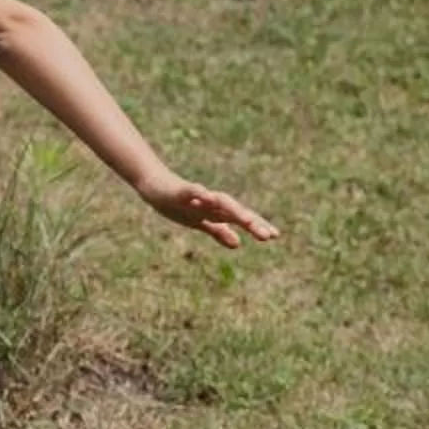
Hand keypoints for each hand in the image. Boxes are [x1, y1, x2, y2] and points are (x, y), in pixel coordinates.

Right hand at [137, 171, 277, 248]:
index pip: (240, 218)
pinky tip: (208, 198)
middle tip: (267, 236)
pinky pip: (193, 192)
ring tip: (248, 221)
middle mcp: (211, 202)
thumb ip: (218, 231)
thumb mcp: (198, 222)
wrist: (153, 184)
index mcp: (215, 211)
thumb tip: (238, 244)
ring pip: (220, 202)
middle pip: (235, 212)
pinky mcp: (181, 190)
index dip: (257, 226)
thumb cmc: (176, 204)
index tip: (276, 236)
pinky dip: (201, 194)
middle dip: (251, 223)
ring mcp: (197, 196)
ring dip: (234, 211)